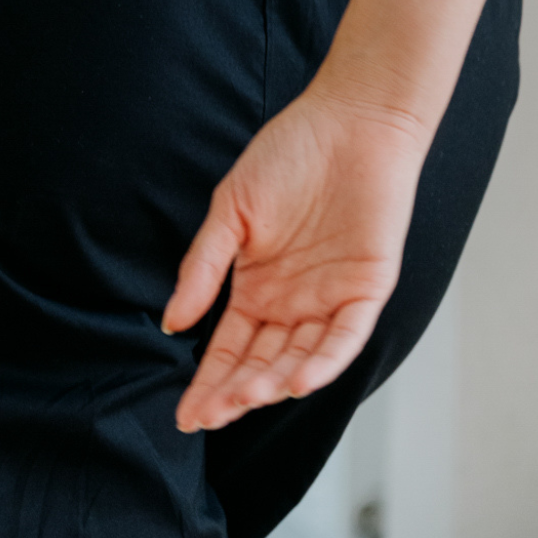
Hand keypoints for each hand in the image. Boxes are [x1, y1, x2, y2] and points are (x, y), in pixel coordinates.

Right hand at [162, 85, 429, 433]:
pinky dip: (323, 362)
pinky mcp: (367, 290)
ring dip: (273, 383)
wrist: (348, 121)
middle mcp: (293, 303)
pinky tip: (297, 380)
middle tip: (207, 416)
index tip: (184, 414)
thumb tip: (171, 322)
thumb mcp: (231, 208)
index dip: (208, 382)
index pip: (229, 349)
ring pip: (301, 359)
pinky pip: (344, 337)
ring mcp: (330, 299)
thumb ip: (203, 265)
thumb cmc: (288, 154)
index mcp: (257, 286)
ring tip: (244, 400)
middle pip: (260, 364)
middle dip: (234, 393)